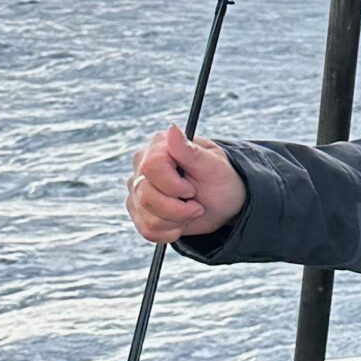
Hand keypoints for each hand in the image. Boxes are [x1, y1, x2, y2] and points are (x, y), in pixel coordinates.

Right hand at [126, 125, 245, 244]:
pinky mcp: (138, 210)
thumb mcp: (214, 166)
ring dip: (177, 221)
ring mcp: (137, 189)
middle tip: (197, 204)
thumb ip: (191, 151)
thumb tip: (172, 128)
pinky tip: (182, 221)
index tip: (192, 190)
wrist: (223, 202)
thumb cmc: (221, 179)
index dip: (174, 186)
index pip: (152, 168)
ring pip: (147, 216)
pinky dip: (170, 232)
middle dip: (178, 209)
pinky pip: (147, 230)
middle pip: (146, 195)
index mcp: (160, 147)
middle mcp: (142, 166)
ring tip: (191, 211)